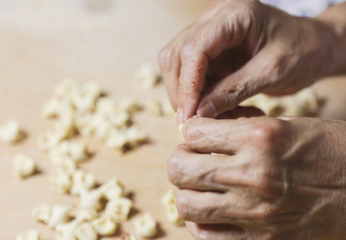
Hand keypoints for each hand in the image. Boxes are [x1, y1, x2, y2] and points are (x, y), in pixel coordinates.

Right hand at [159, 0, 336, 122]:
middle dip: (182, 92)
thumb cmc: (302, 51)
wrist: (313, 47)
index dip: (187, 85)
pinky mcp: (211, 52)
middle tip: (192, 123)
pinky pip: (192, 77)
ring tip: (215, 118)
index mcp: (233, 14)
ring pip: (178, 67)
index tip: (189, 116)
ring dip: (189, 97)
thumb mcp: (272, 72)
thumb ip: (233, 91)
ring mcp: (209, 35)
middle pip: (176, 55)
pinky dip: (201, 98)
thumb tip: (198, 114)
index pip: (194, 48)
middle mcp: (214, 19)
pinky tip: (222, 111)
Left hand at [168, 116, 345, 239]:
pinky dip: (200, 222)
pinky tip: (212, 212)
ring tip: (200, 186)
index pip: (193, 132)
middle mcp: (253, 174)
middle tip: (192, 159)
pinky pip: (206, 236)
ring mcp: (256, 212)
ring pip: (185, 204)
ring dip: (186, 191)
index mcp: (260, 137)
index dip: (191, 131)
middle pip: (179, 168)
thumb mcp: (287, 126)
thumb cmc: (330, 151)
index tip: (198, 135)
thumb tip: (200, 136)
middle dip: (180, 160)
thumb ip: (240, 132)